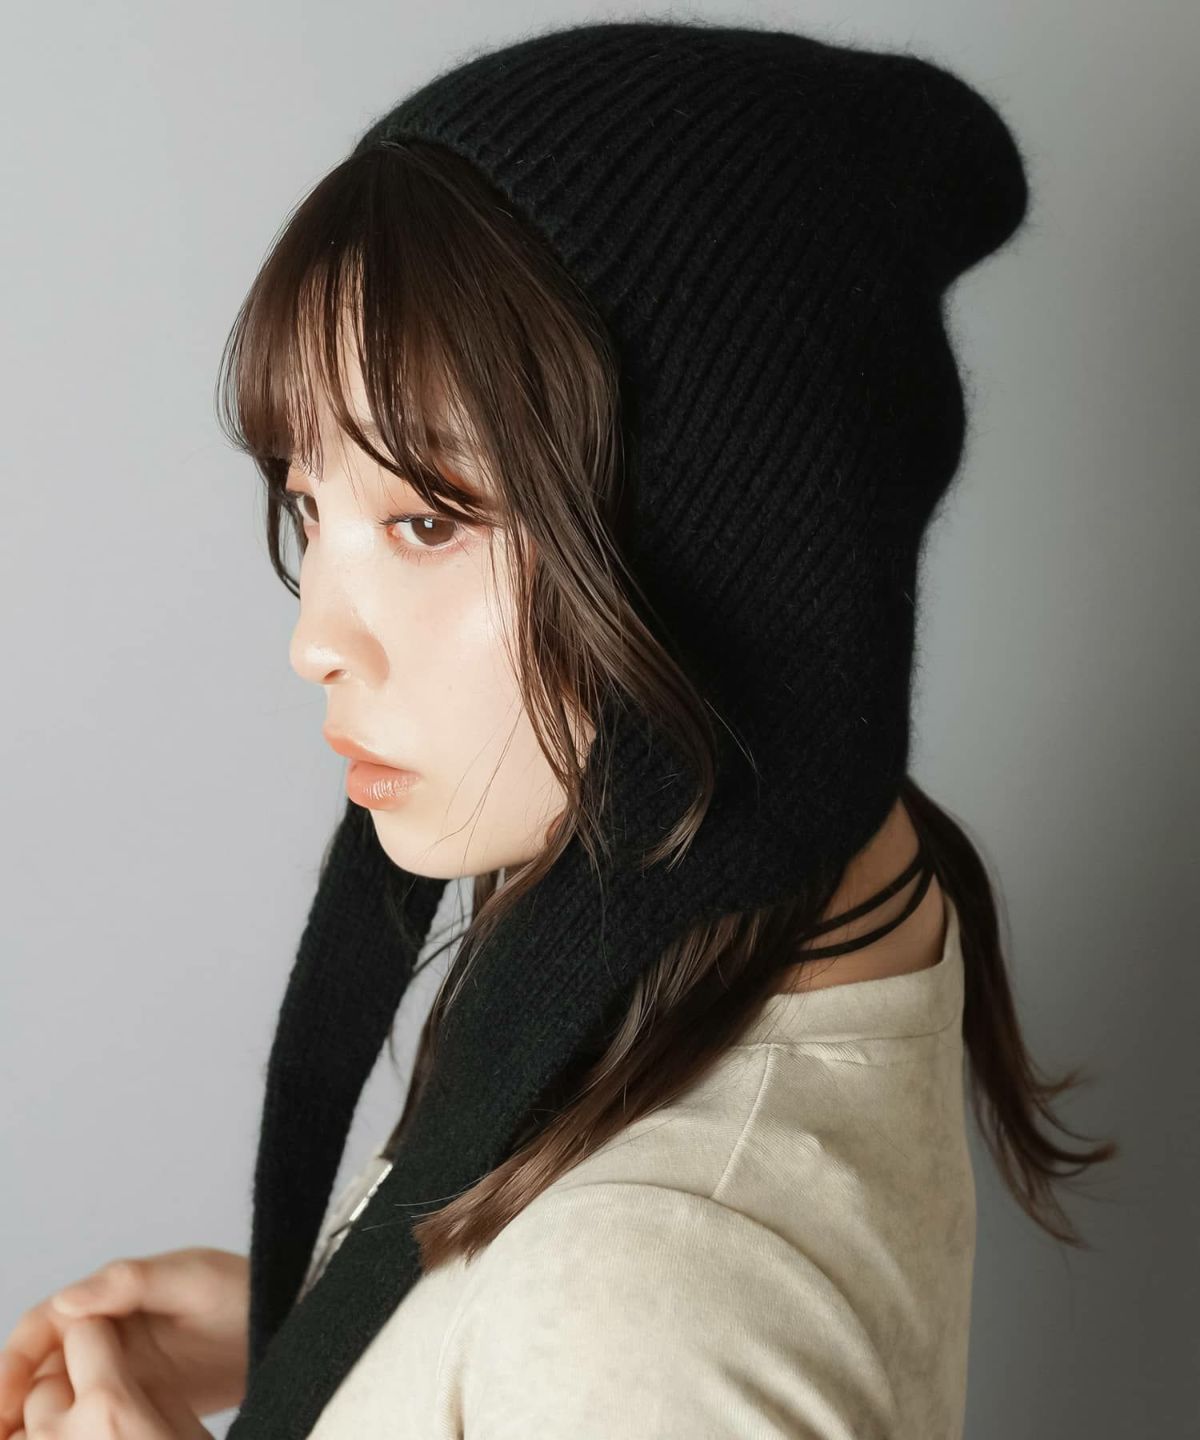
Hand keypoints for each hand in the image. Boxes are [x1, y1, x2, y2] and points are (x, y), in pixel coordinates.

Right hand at [0, 1249, 248, 1439]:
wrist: (289, 1321)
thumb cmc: (242, 1288)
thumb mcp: (189, 1278)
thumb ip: (129, 1283)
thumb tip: (65, 1300)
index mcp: (109, 1297)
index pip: (42, 1328)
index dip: (13, 1364)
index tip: (0, 1403)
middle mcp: (107, 1332)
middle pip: (39, 1370)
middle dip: (13, 1405)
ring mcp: (122, 1369)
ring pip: (59, 1401)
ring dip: (36, 1427)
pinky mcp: (139, 1401)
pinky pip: (92, 1421)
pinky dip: (68, 1437)